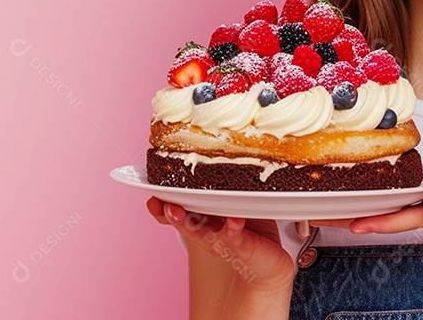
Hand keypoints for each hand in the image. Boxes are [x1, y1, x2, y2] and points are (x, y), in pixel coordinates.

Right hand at [146, 196, 295, 291]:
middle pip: (185, 223)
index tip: (151, 196)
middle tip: (162, 205)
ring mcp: (225, 243)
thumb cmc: (252, 230)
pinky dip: (233, 230)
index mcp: (204, 220)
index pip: (177, 213)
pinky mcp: (245, 248)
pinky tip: (234, 221)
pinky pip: (237, 239)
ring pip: (204, 233)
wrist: (271, 264)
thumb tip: (210, 157)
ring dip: (191, 223)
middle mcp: (210, 234)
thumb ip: (222, 188)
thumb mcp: (233, 205)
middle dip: (171, 215)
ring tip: (180, 211)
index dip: (161, 207)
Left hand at [310, 162, 422, 233]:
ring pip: (391, 214)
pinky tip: (364, 196)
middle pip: (387, 220)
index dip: (375, 222)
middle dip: (357, 218)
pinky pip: (399, 206)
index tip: (350, 223)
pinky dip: (380, 203)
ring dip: (364, 211)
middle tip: (325, 215)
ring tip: (333, 205)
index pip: (401, 220)